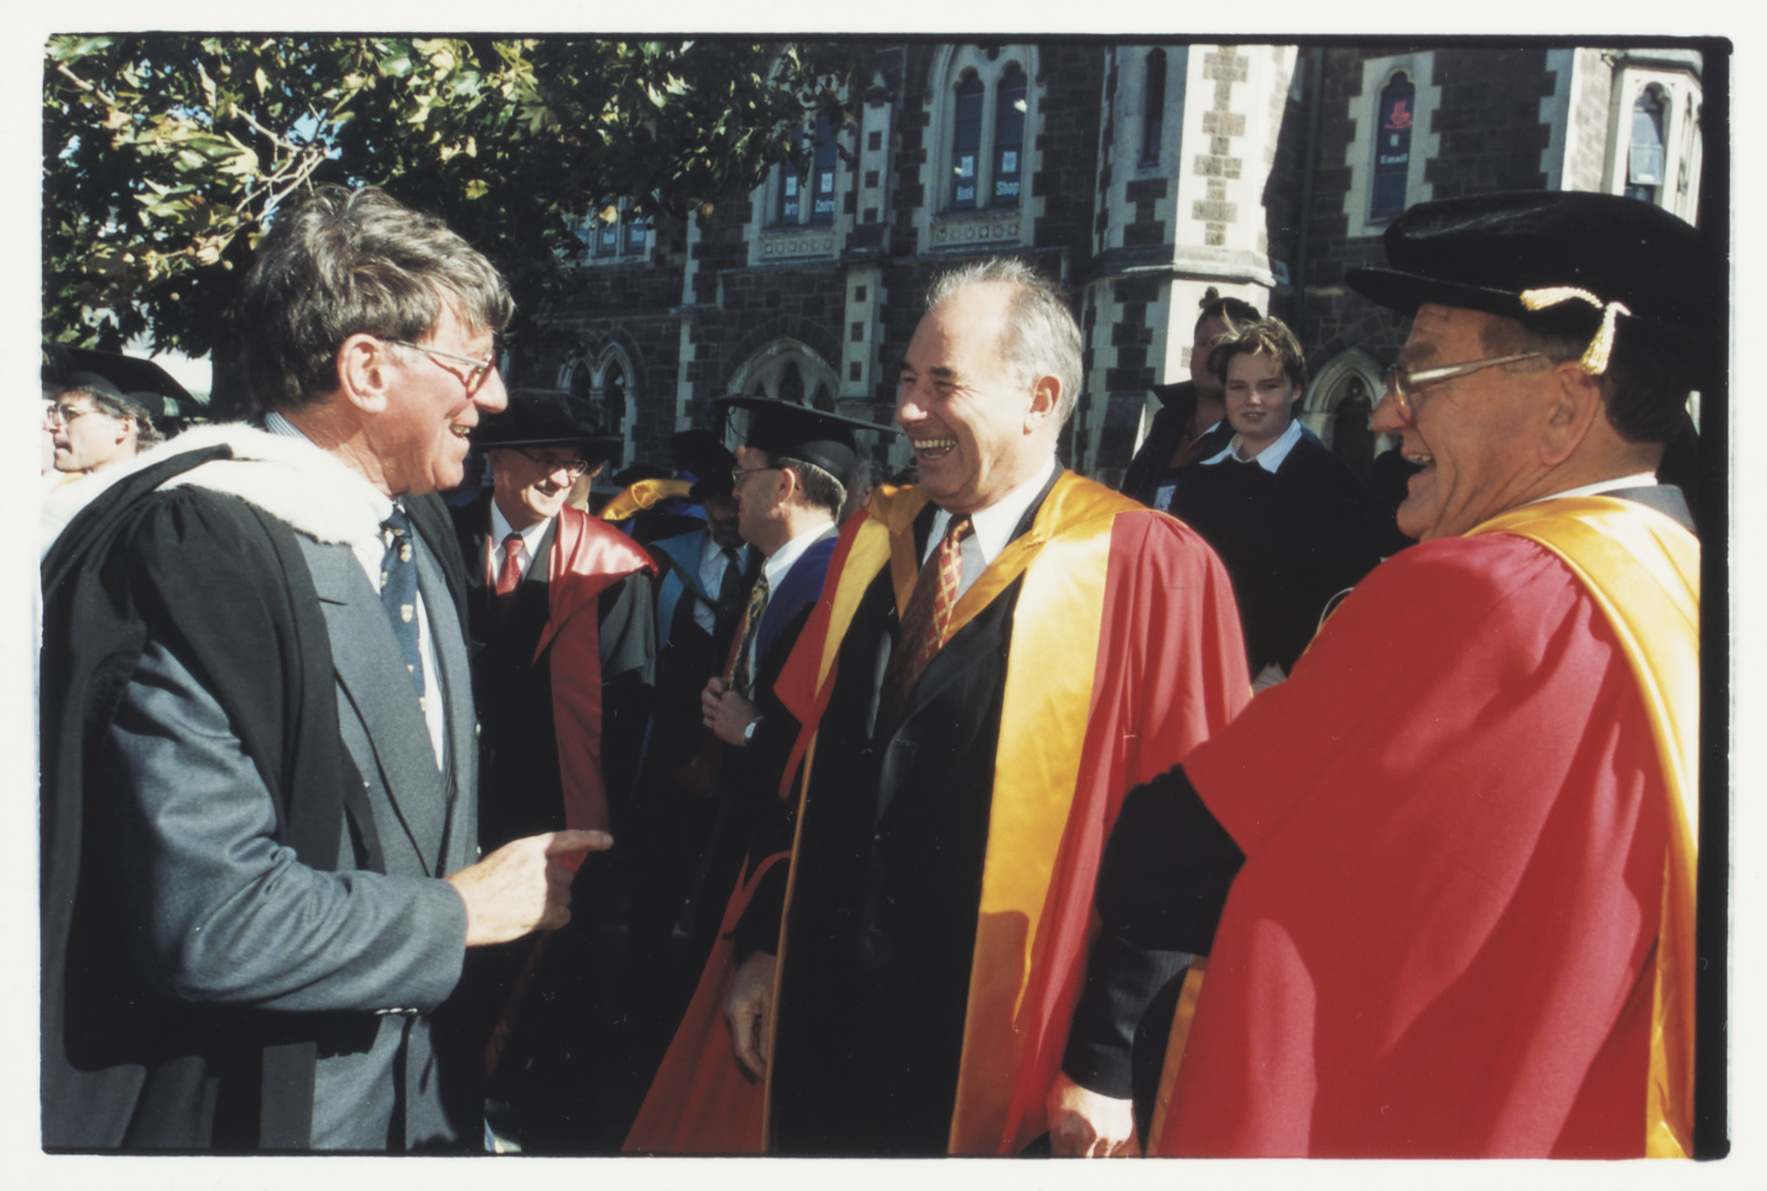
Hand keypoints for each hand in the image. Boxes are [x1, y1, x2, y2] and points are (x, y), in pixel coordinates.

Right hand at [446, 829, 610, 945]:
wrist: (463, 908)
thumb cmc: (474, 886)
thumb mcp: (502, 859)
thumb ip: (526, 862)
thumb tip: (540, 874)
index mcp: (529, 847)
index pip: (567, 839)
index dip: (591, 839)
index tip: (608, 841)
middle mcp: (542, 865)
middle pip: (566, 877)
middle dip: (554, 887)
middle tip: (529, 896)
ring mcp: (545, 888)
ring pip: (565, 897)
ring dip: (552, 905)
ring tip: (525, 909)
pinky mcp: (546, 911)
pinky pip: (563, 917)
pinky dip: (554, 921)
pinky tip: (536, 921)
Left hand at [702, 679, 758, 746]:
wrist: (753, 732)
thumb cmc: (753, 717)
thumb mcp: (746, 701)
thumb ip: (736, 699)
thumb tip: (731, 702)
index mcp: (731, 695)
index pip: (720, 692)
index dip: (722, 695)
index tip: (723, 697)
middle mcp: (722, 704)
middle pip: (708, 699)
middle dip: (710, 700)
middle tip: (714, 703)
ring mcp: (717, 715)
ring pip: (705, 709)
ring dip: (709, 710)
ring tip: (714, 712)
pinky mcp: (716, 727)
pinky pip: (706, 721)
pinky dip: (709, 720)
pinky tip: (714, 721)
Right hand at [725, 950, 775, 1079]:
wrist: (766, 947)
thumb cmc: (770, 970)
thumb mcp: (773, 1002)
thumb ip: (769, 1030)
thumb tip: (769, 1057)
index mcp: (737, 1012)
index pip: (743, 1050)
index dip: (756, 1066)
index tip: (769, 1078)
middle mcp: (734, 1013)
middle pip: (745, 1045)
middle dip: (760, 1060)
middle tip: (777, 1073)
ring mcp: (738, 1009)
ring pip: (751, 1037)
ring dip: (764, 1049)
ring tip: (780, 1060)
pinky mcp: (746, 1005)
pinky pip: (754, 1027)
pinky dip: (764, 1036)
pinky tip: (775, 1042)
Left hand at [1046, 1070, 1137, 1156]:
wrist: (1100, 1066)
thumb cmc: (1074, 1081)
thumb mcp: (1052, 1105)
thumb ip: (1055, 1130)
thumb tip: (1057, 1145)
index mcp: (1064, 1134)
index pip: (1061, 1160)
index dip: (1062, 1156)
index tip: (1063, 1153)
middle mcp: (1086, 1140)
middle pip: (1080, 1163)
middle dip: (1077, 1155)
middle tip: (1077, 1145)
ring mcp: (1105, 1139)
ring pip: (1098, 1159)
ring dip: (1094, 1151)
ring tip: (1091, 1134)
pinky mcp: (1121, 1135)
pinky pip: (1113, 1149)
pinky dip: (1108, 1143)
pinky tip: (1103, 1128)